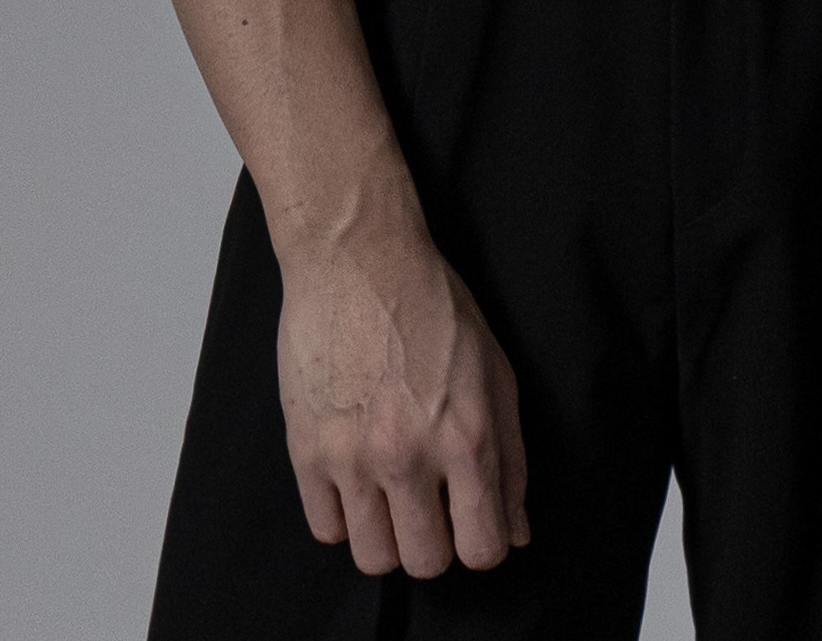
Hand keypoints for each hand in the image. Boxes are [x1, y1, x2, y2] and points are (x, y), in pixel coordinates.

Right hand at [277, 226, 531, 576]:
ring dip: (387, 535)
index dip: (482, 542)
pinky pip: (326, 528)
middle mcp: (409, 454)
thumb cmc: (431, 305)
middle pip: (426, 562)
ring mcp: (352, 456)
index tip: (471, 523)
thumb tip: (515, 531)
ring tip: (389, 493)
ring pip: (373, 557)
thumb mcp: (495, 372)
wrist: (358, 258)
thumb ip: (510, 459)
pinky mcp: (306, 448)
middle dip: (434, 542)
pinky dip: (343, 514)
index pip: (482, 548)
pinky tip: (355, 478)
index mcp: (466, 437)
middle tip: (429, 504)